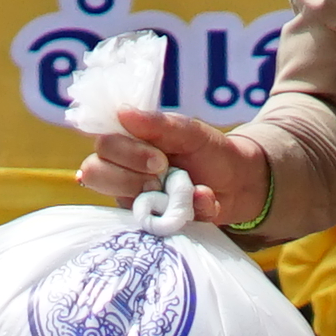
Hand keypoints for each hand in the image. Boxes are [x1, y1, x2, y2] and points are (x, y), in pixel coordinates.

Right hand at [70, 102, 266, 226]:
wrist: (240, 184)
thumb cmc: (209, 152)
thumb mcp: (191, 132)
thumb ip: (158, 124)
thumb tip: (121, 112)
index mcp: (128, 144)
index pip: (101, 145)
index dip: (125, 152)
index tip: (159, 157)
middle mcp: (122, 172)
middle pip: (95, 172)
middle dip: (132, 175)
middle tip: (164, 172)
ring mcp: (134, 200)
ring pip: (117, 200)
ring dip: (152, 195)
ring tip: (179, 190)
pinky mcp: (151, 223)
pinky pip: (153, 223)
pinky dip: (188, 211)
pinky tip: (202, 202)